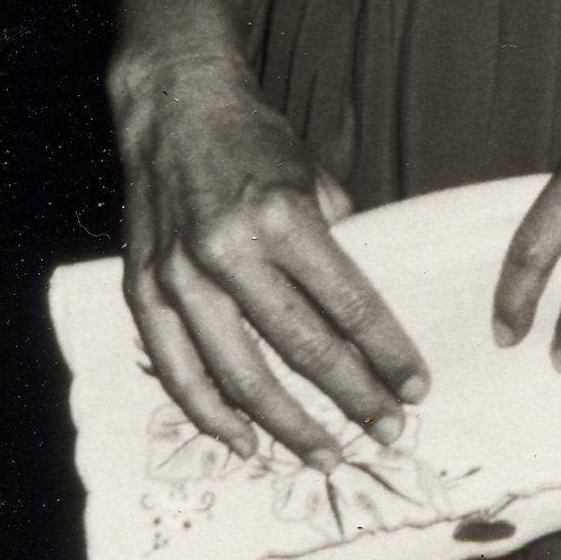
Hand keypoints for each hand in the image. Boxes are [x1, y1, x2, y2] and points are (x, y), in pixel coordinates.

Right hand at [115, 53, 428, 468]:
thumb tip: (358, 303)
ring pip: (240, 375)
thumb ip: (336, 238)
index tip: (416, 386)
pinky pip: (179, 372)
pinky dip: (212, 414)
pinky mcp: (144, 292)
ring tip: (327, 452)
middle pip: (302, 348)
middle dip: (352, 396)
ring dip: (288, 424)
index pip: (348, 304)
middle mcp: (229, 251)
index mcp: (282, 216)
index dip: (386, 352)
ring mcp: (181, 276)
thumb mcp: (312, 173)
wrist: (175, 108)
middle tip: (390, 430)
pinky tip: (246, 439)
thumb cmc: (254, 140)